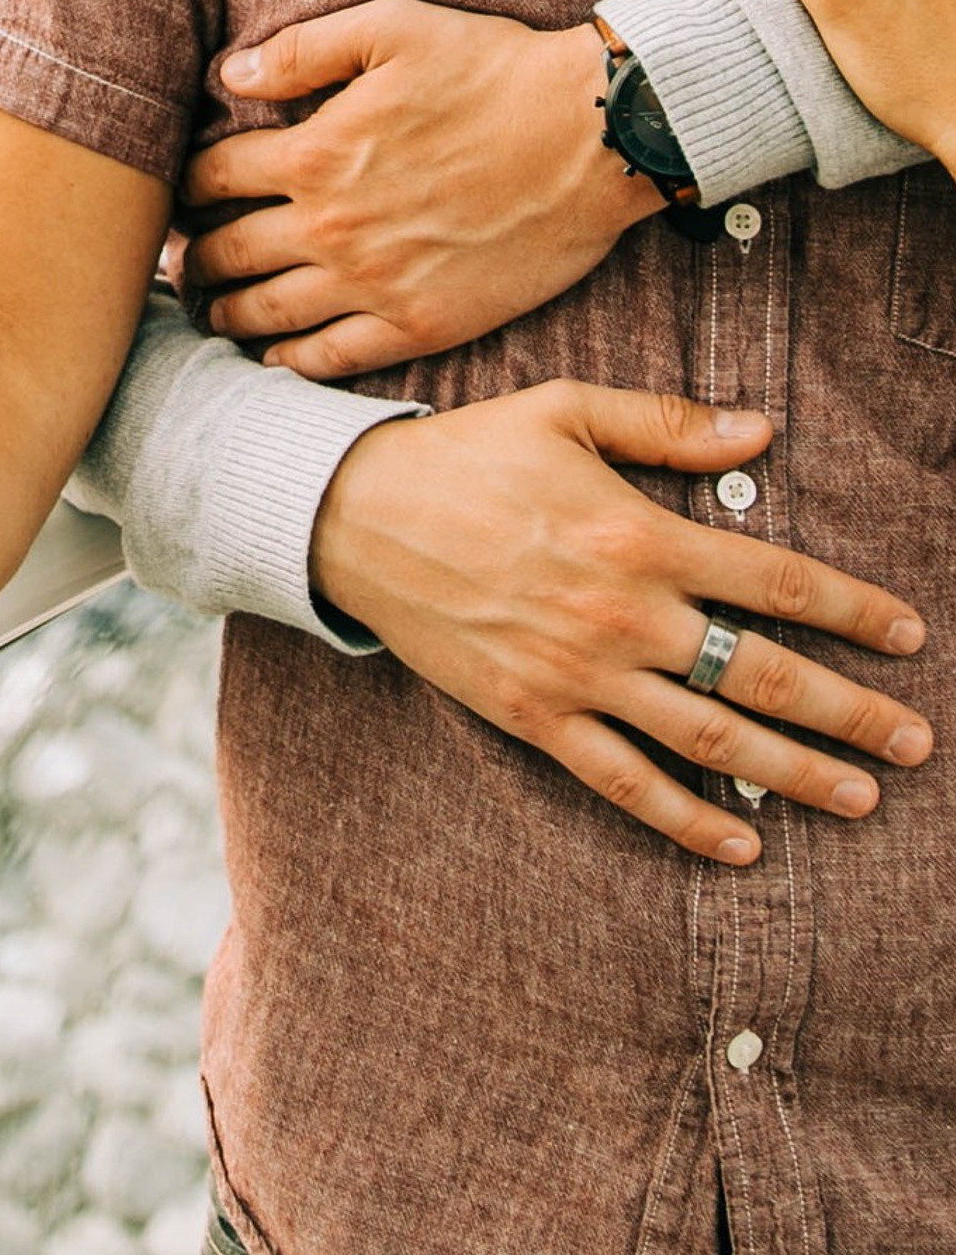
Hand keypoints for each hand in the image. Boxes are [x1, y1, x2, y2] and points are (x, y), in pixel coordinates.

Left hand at [180, 2, 649, 375]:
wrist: (593, 138)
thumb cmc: (495, 70)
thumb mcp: (391, 28)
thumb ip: (301, 51)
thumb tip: (229, 74)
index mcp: (317, 151)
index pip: (212, 176)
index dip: (183, 187)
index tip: (175, 196)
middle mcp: (332, 225)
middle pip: (228, 250)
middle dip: (191, 257)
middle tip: (175, 263)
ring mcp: (375, 282)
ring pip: (267, 311)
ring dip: (225, 312)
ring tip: (206, 310)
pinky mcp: (420, 324)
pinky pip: (333, 357)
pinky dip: (289, 362)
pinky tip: (271, 358)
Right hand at [310, 381, 930, 860]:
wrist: (355, 515)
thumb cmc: (467, 452)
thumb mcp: (565, 410)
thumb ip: (667, 425)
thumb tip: (764, 430)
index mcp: (637, 534)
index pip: (772, 582)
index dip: (850, 609)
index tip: (907, 634)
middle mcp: (621, 614)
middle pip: (761, 674)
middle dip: (849, 711)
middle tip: (915, 740)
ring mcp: (579, 674)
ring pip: (710, 737)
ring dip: (795, 775)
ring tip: (861, 797)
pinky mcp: (535, 717)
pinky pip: (626, 781)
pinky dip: (687, 817)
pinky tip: (740, 844)